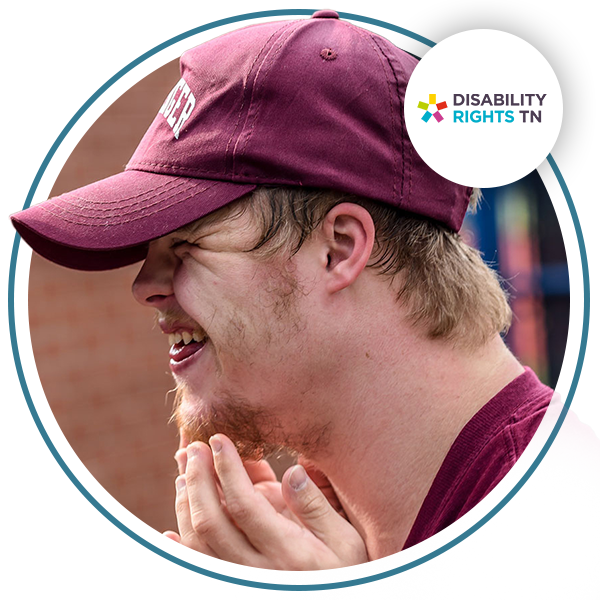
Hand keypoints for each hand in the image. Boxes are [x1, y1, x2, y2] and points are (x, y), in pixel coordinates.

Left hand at [162, 434, 370, 581]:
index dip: (227, 469)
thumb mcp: (346, 541)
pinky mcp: (230, 593)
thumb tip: (291, 472)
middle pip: (211, 522)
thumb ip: (317, 507)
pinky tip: (166, 535)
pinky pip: (196, 575)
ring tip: (183, 472)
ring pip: (197, 545)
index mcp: (286, 552)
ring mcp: (239, 586)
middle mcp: (255, 572)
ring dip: (185, 505)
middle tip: (193, 448)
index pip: (244, 504)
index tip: (218, 440)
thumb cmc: (344, 575)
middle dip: (198, 479)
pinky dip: (178, 553)